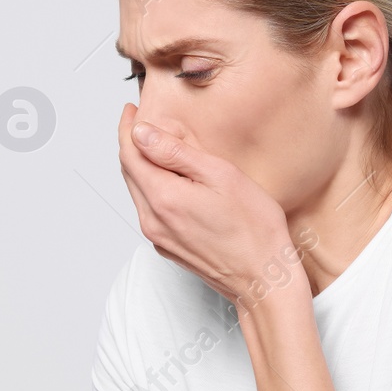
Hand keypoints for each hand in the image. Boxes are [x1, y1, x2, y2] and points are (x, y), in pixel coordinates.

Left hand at [118, 102, 297, 306]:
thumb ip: (176, 153)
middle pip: (130, 174)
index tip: (131, 110)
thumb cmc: (254, 229)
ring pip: (139, 193)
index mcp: (163, 198)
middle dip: (132, 145)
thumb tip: (142, 134)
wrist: (264, 280)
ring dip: (143, 168)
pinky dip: (154, 190)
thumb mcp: (220, 176)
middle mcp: (153, 220)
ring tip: (158, 149)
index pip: (129, 154)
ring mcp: (159, 238)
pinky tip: (173, 182)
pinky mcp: (169, 248)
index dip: (127, 129)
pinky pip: (151, 211)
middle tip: (143, 123)